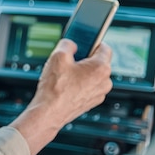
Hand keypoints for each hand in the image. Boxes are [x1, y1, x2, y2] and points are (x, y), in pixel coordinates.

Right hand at [11, 39, 112, 154]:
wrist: (49, 112)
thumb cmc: (55, 88)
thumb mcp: (57, 56)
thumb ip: (67, 44)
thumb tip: (71, 44)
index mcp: (101, 68)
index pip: (104, 47)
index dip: (91, 42)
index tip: (83, 41)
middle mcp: (105, 82)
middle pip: (98, 62)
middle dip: (84, 58)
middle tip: (68, 58)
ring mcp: (99, 94)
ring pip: (92, 76)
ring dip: (81, 72)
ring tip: (64, 74)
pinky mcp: (91, 102)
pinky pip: (88, 87)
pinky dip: (79, 84)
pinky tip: (64, 85)